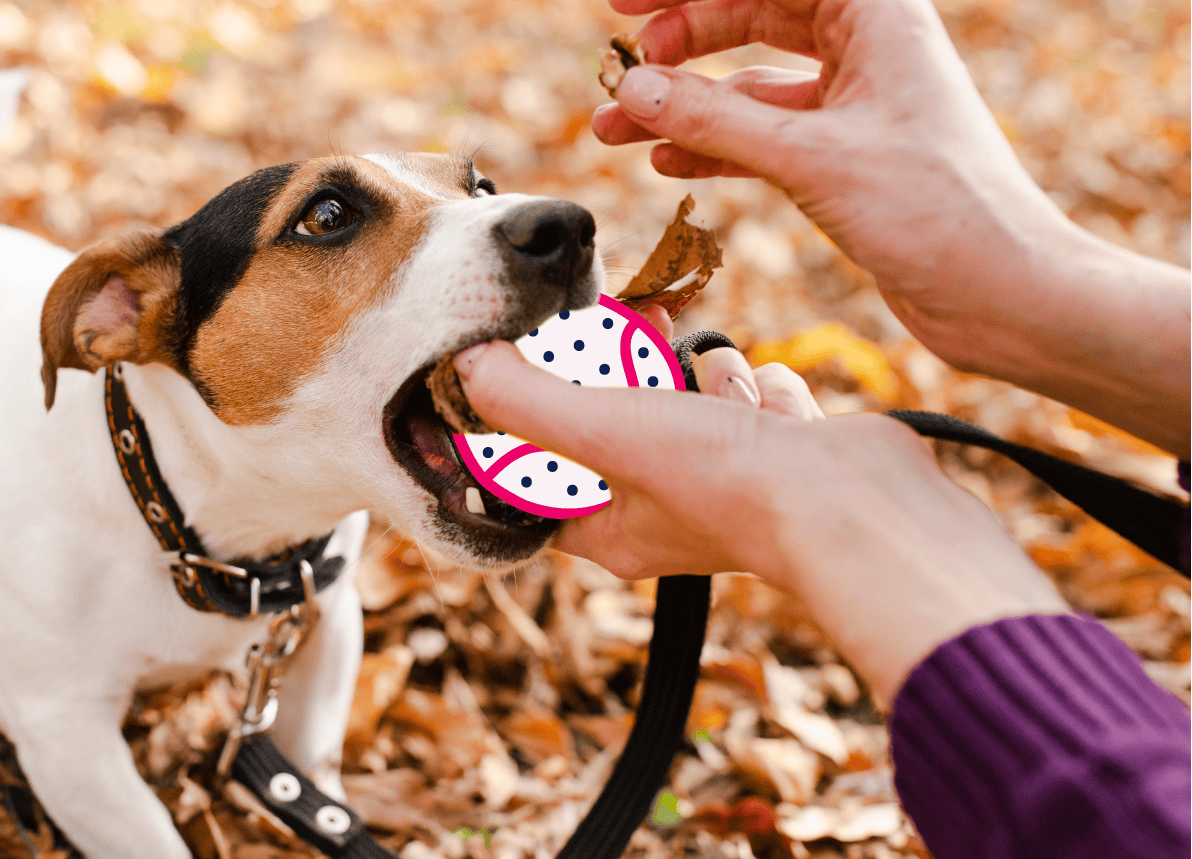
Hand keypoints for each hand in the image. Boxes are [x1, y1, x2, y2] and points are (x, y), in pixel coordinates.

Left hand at [453, 338, 1069, 701]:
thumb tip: (467, 367)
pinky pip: (745, 394)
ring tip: (721, 392)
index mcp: (610, 528)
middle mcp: (662, 509)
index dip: (529, 422)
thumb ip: (529, 400)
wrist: (858, 500)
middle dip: (627, 375)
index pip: (539, 477)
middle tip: (627, 335)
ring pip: (685, 393)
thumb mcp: (605, 431)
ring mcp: (723, 479)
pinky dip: (760, 390)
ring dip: (703, 378)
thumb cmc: (728, 483)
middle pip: (613, 419)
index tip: (531, 369)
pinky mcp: (775, 450)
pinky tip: (775, 412)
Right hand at [593, 0, 1063, 323]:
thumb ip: (713, 120)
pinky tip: (665, 158)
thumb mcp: (810, 157)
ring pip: (749, 84)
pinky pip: (761, 135)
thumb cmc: (938, 211)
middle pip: (752, 16)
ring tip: (616, 125)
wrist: (1002, 294)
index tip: (624, 8)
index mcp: (876, 13)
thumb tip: (633, 90)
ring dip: (684, 104)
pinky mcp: (843, 156)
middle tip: (623, 67)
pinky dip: (713, 144)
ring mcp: (854, 103)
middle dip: (680, 43)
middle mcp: (867, 47)